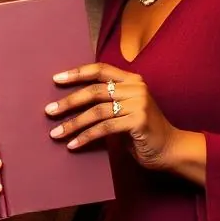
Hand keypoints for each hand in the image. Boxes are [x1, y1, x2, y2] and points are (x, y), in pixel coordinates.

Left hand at [45, 63, 182, 170]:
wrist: (171, 150)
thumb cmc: (142, 132)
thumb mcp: (124, 111)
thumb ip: (107, 102)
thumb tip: (69, 102)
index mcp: (132, 80)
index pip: (100, 70)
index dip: (77, 73)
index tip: (56, 79)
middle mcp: (136, 88)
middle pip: (94, 91)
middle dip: (68, 102)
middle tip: (49, 111)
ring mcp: (139, 104)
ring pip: (97, 111)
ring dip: (73, 123)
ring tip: (56, 133)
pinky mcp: (138, 121)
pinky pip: (104, 128)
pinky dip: (86, 137)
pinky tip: (73, 145)